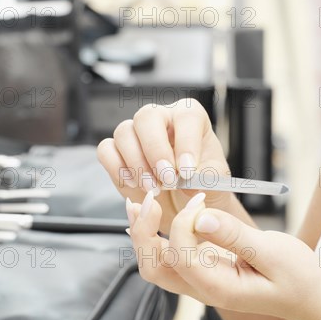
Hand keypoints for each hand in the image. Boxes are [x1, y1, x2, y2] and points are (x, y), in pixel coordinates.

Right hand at [97, 99, 231, 233]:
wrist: (186, 203)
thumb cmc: (202, 185)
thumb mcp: (214, 184)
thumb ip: (205, 180)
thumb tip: (189, 184)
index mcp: (190, 117)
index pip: (187, 116)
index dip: (186, 142)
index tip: (187, 171)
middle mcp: (162, 118)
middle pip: (147, 116)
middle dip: (155, 150)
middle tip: (166, 180)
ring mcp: (136, 132)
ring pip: (124, 132)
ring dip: (137, 164)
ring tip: (153, 189)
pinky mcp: (117, 151)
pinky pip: (106, 150)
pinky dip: (117, 169)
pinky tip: (135, 185)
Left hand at [127, 191, 320, 319]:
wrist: (312, 297)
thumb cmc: (299, 277)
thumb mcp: (272, 252)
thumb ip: (235, 236)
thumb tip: (200, 217)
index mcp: (217, 288)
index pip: (180, 255)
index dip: (182, 223)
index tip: (201, 200)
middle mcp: (203, 288)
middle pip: (154, 268)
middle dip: (142, 234)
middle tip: (146, 201)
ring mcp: (202, 281)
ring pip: (157, 264)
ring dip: (144, 235)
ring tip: (140, 204)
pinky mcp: (207, 270)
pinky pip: (172, 257)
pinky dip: (158, 236)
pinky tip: (157, 216)